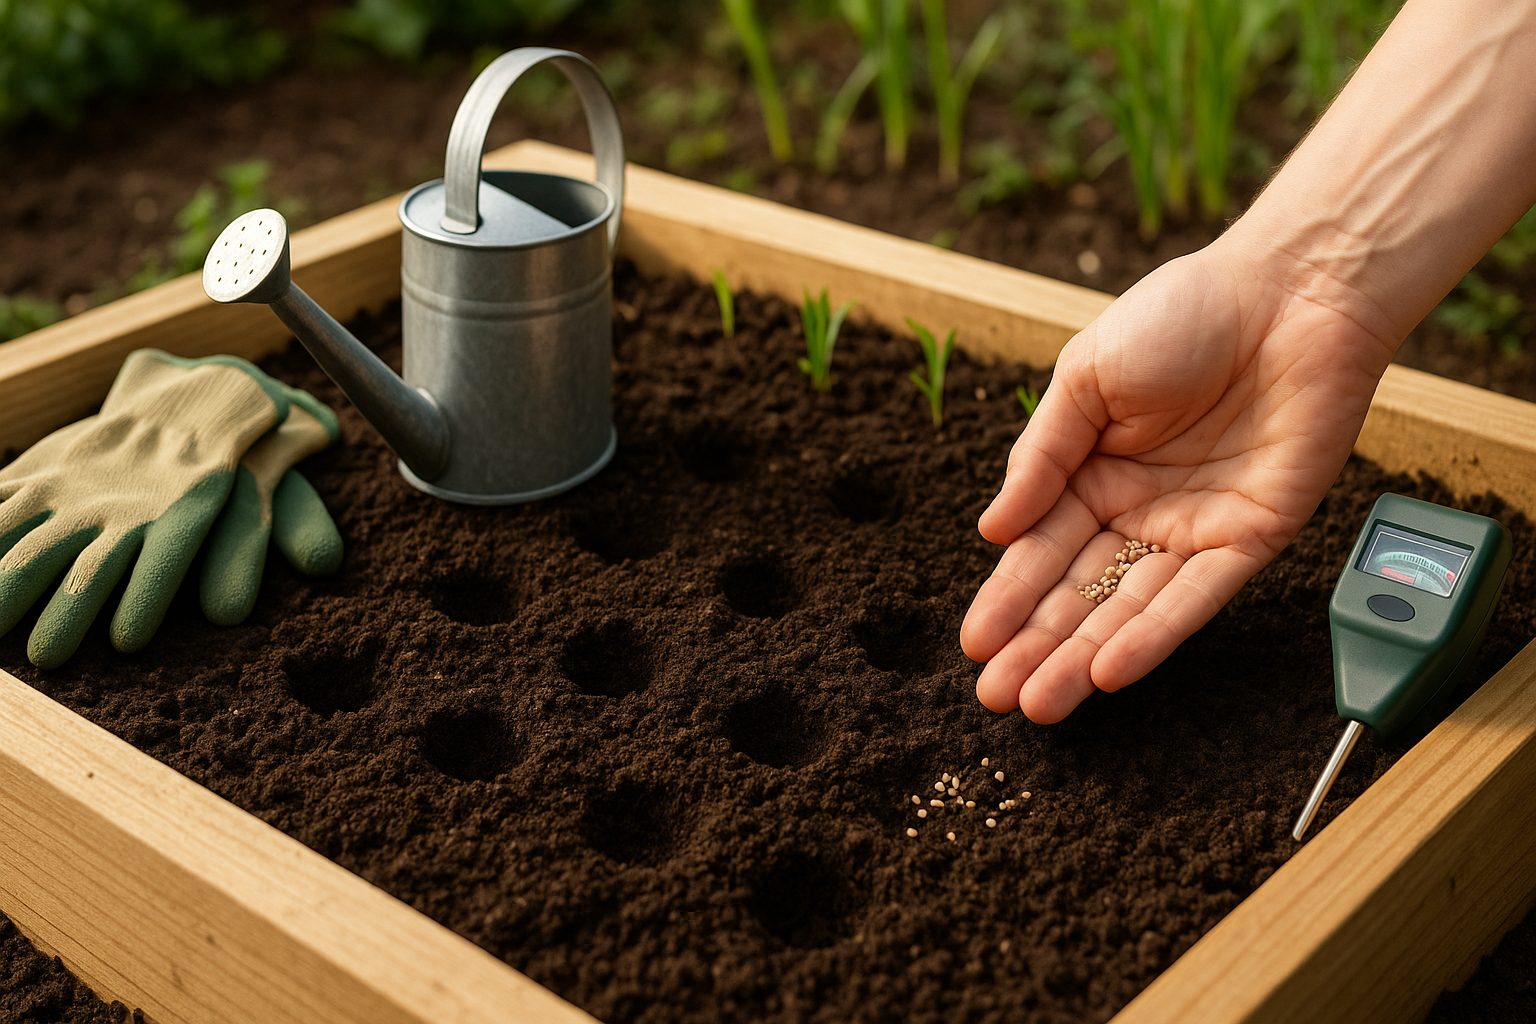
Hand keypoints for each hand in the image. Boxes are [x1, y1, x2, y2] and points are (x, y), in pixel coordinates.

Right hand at [960, 238, 1396, 722]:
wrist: (1290, 290)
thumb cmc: (1181, 315)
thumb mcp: (1085, 377)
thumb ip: (1041, 456)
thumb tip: (992, 530)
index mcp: (1091, 471)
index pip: (1040, 550)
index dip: (1007, 599)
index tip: (973, 644)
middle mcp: (1139, 509)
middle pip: (1080, 593)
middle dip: (1036, 645)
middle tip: (996, 696)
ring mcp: (1194, 529)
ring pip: (1131, 609)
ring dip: (1084, 657)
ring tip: (1039, 701)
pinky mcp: (1252, 538)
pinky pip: (1198, 598)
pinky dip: (1155, 636)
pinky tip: (1110, 670)